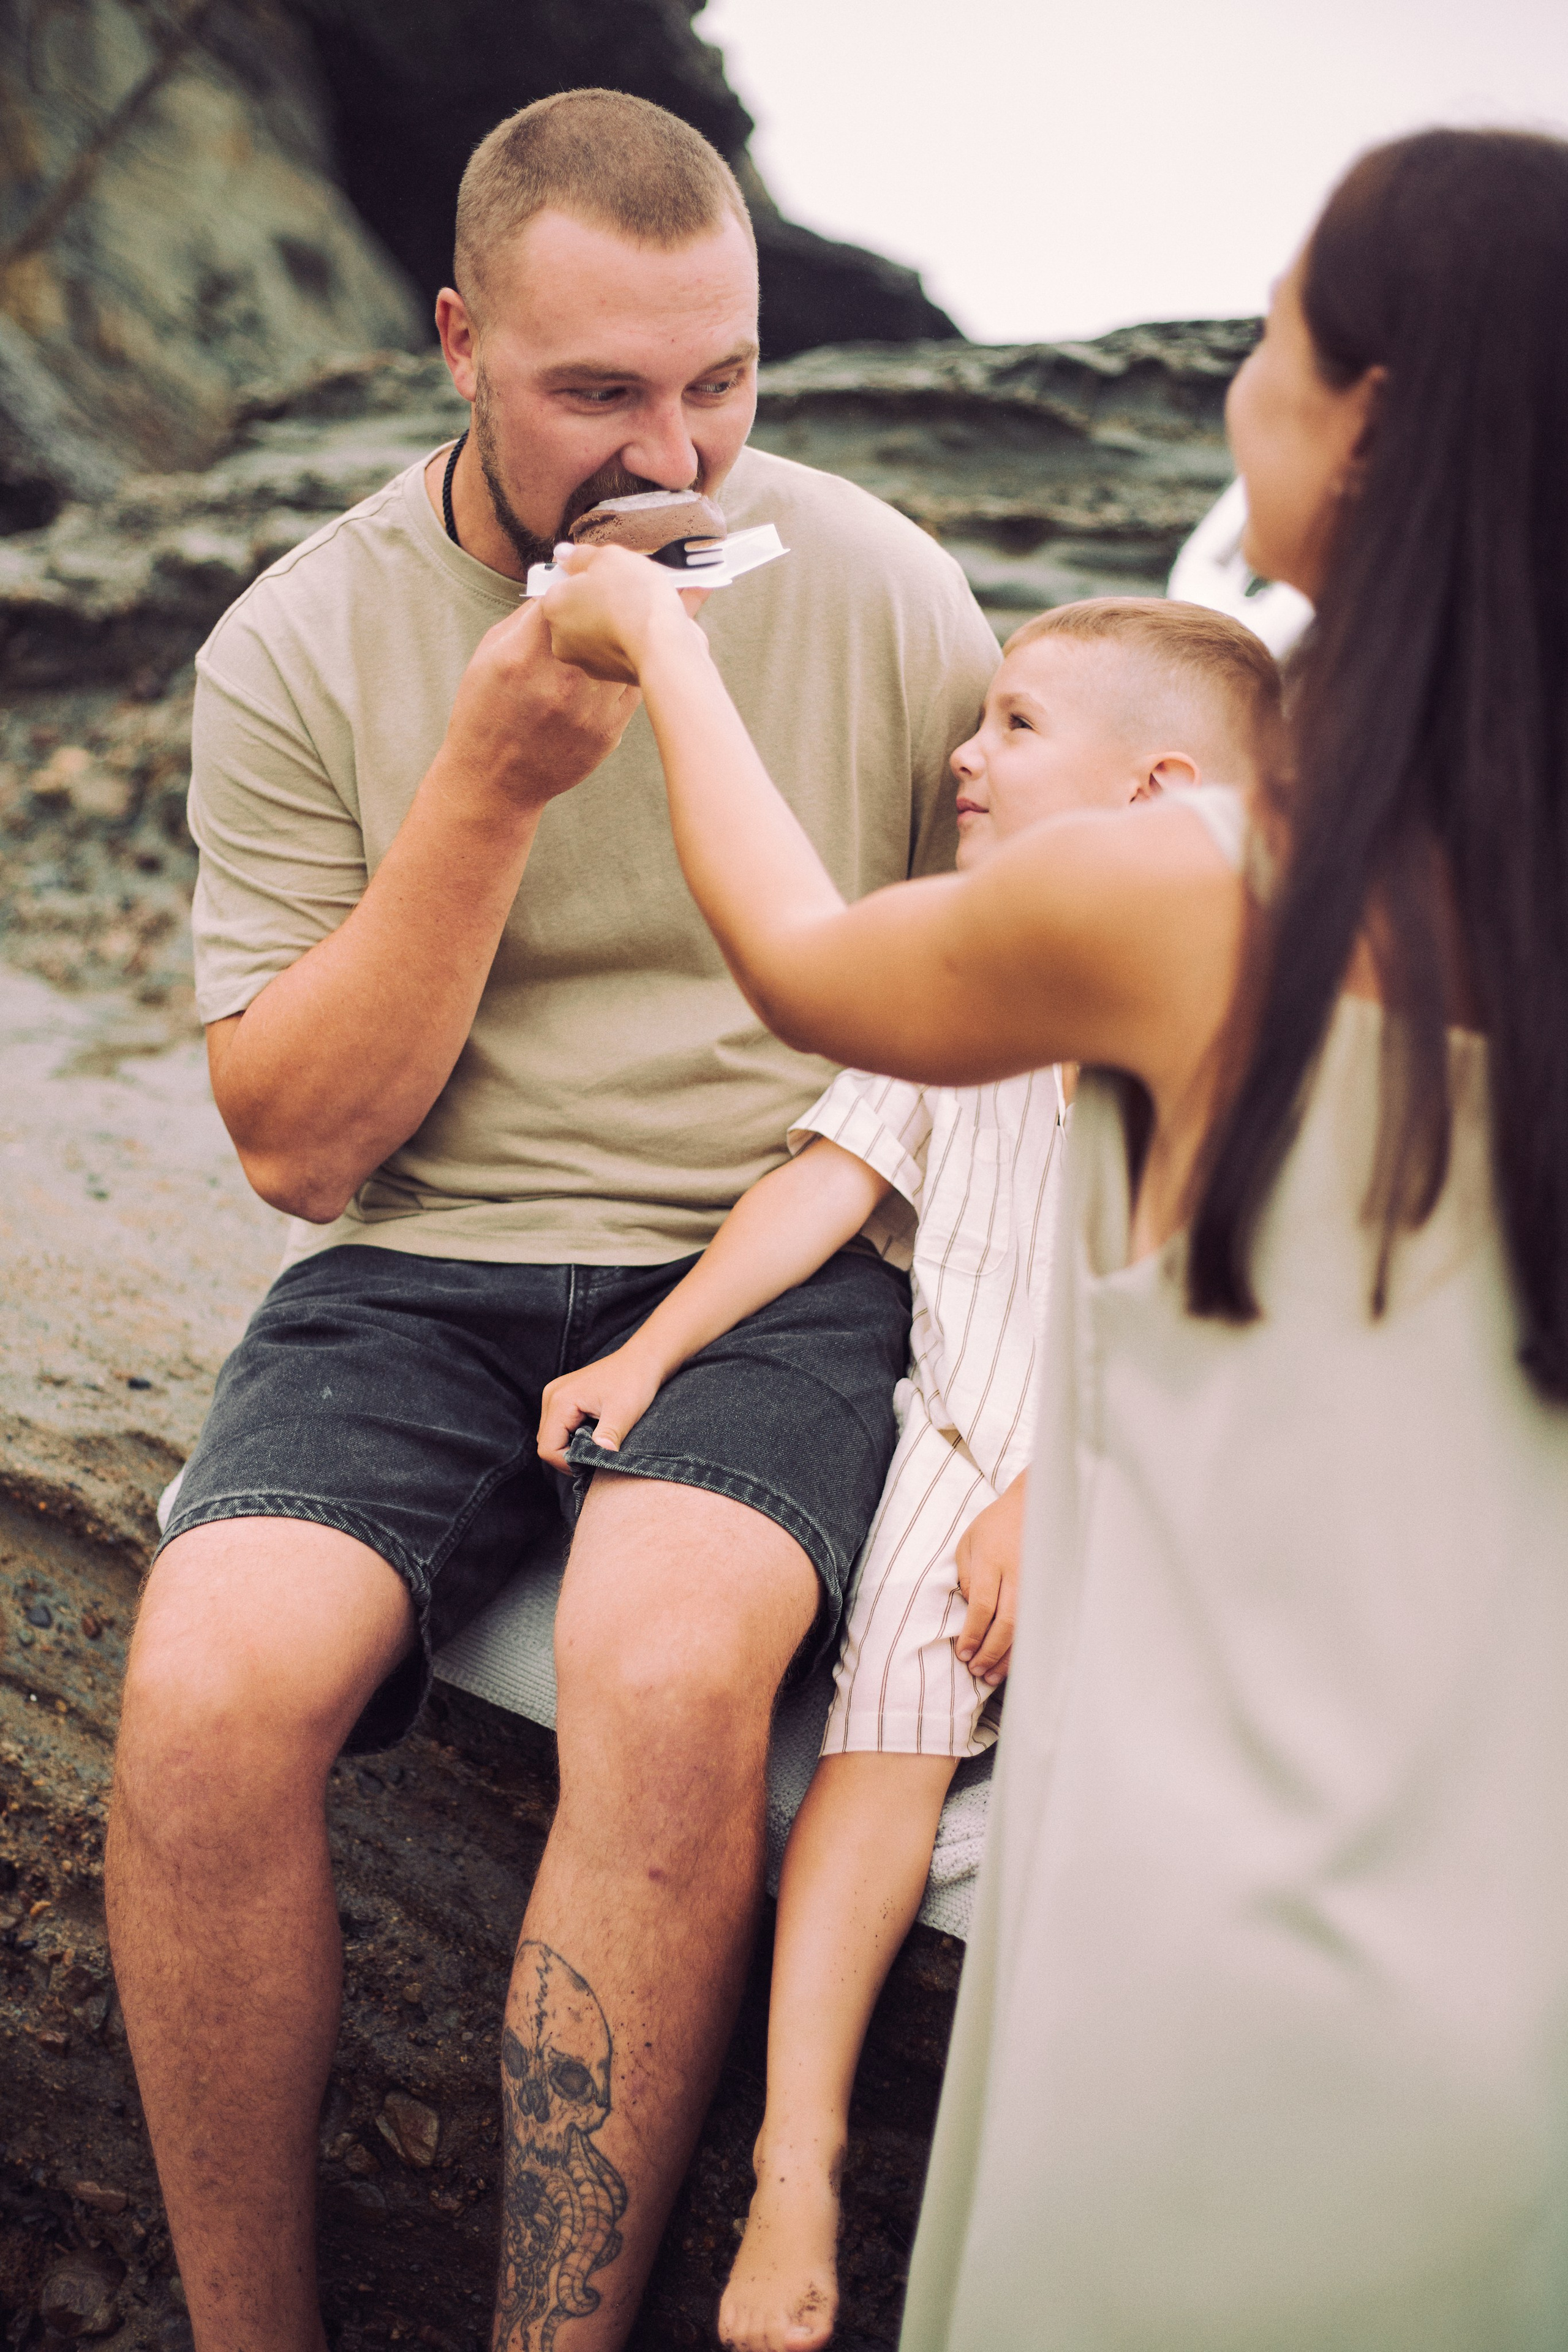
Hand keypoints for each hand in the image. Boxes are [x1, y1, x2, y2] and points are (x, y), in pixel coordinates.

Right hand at [440, 593, 640, 815]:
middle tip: (633, 584)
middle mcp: (560, 681)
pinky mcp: (609, 730)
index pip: (566, 598)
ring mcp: (589, 709)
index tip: (589, 575)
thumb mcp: (488, 656)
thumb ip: (525, 620)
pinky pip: (635, 686)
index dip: (582, 582)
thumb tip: (563, 589)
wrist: (496, 781)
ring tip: (644, 615)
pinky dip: (637, 667)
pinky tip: (639, 656)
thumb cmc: (485, 712)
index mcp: (523, 655)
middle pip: (604, 622)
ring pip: (628, 653)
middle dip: (615, 602)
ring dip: (634, 633)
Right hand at [537, 1342, 667, 1470]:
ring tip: (598, 1444)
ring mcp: (555, 1395)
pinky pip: (560, 1427)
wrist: (641, 1360)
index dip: (568, 1463)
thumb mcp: (624, 1411)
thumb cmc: (634, 1382)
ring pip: (552, 1437)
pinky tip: (594, 1433)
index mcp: (560, 1400)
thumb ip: (610, 1434)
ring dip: (572, 1447)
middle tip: (598, 1456)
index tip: (594, 1463)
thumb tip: (603, 1456)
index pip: (548, 1448)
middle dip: (570, 1456)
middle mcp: (551, 1396)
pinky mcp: (563, 1397)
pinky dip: (574, 1437)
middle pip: (547, 1443)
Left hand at [541, 543, 709, 684]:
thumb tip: (563, 553)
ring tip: (643, 608)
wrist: (664, 647)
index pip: (561, 584)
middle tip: (627, 588)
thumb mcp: (608, 557)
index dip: (584, 574)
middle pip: (579, 610)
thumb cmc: (633, 598)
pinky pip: (618, 649)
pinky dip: (629, 639)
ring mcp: (586, 661)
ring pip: (599, 631)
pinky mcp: (610, 676)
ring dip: (615, 619)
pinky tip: (649, 628)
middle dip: (598, 599)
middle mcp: (561, 639)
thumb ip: (581, 555)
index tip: (604, 572)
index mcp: (553, 606)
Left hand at [954, 1473, 1025, 1686]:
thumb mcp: (968, 1542)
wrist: (1035, 1506)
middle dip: (990, 1652)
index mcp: (993, 1560)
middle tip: (976, 1670)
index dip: (973, 1634)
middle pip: (1006, 1623)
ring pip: (1026, 1629)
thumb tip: (971, 1611)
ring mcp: (1038, 1582)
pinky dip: (1027, 1646)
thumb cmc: (996, 1525)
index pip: (982, 1606)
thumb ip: (965, 1576)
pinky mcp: (1051, 1589)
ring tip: (992, 1676)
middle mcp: (1018, 1573)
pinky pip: (1039, 1624)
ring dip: (1009, 1657)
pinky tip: (1016, 1661)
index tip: (963, 1653)